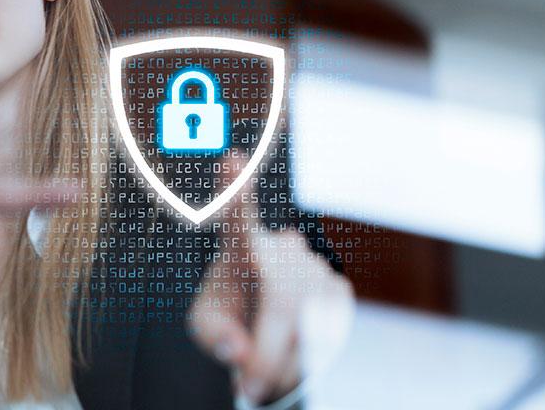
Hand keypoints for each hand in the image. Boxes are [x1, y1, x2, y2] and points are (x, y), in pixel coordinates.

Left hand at [189, 201, 354, 404]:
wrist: (263, 317)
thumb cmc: (227, 314)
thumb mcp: (206, 325)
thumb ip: (213, 337)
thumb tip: (239, 352)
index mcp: (239, 248)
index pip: (235, 219)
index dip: (234, 189)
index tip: (229, 157)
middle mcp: (282, 250)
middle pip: (280, 309)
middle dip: (265, 358)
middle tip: (246, 390)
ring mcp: (315, 266)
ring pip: (307, 333)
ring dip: (283, 367)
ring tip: (263, 367)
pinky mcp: (338, 290)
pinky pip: (324, 342)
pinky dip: (303, 364)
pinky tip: (290, 350)